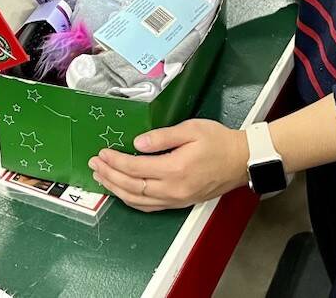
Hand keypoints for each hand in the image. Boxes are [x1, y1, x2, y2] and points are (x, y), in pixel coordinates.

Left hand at [89, 119, 249, 211]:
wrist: (241, 161)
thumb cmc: (218, 141)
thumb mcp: (191, 129)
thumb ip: (162, 136)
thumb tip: (138, 143)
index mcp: (174, 169)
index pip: (135, 167)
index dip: (115, 161)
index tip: (102, 153)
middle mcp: (173, 189)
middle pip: (132, 187)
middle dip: (109, 175)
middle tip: (94, 164)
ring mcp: (176, 200)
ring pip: (138, 200)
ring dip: (116, 189)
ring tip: (101, 177)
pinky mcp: (179, 203)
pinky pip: (149, 206)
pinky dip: (131, 200)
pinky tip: (122, 191)